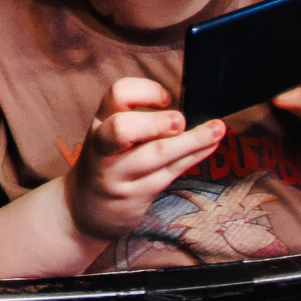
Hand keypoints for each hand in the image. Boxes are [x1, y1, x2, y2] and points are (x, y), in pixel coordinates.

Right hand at [63, 77, 227, 244]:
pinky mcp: (136, 195)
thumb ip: (138, 121)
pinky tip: (210, 146)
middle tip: (179, 122)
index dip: (145, 91)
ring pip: (156, 155)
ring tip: (217, 130)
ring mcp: (119, 174)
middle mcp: (104, 147)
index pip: (117, 94)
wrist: (83, 209)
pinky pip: (170, 172)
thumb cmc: (105, 163)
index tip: (166, 99)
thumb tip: (187, 105)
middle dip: (155, 123)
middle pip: (123, 128)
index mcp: (100, 123)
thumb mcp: (108, 136)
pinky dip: (194, 156)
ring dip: (192, 140)